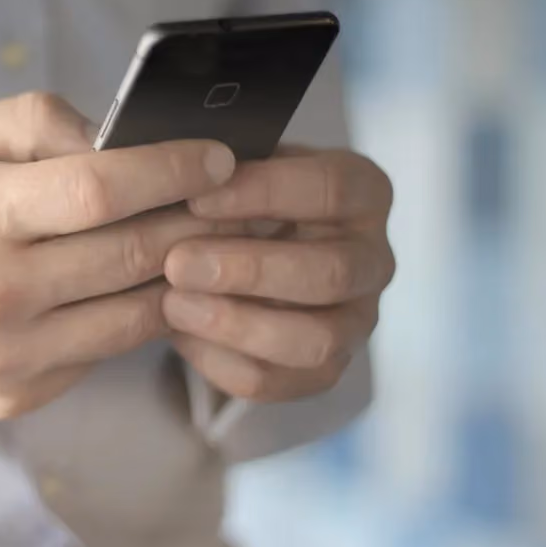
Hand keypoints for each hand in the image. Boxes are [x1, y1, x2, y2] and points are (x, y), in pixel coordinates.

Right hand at [0, 93, 237, 419]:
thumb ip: (42, 123)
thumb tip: (125, 143)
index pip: (100, 192)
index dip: (171, 171)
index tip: (218, 158)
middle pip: (130, 256)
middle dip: (198, 222)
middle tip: (239, 200)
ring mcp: (5, 358)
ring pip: (133, 316)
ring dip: (184, 278)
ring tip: (210, 243)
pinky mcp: (15, 396)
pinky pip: (103, 353)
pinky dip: (133, 317)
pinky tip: (146, 287)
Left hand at [162, 148, 394, 402]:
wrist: (238, 244)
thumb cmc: (237, 195)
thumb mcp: (236, 166)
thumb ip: (220, 168)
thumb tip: (180, 172)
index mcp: (362, 193)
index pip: (330, 189)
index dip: (264, 193)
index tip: (197, 196)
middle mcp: (372, 260)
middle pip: (331, 273)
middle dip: (249, 270)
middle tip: (178, 263)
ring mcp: (355, 322)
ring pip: (314, 341)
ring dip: (237, 324)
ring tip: (172, 304)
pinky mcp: (323, 371)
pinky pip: (277, 381)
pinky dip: (221, 361)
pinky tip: (178, 334)